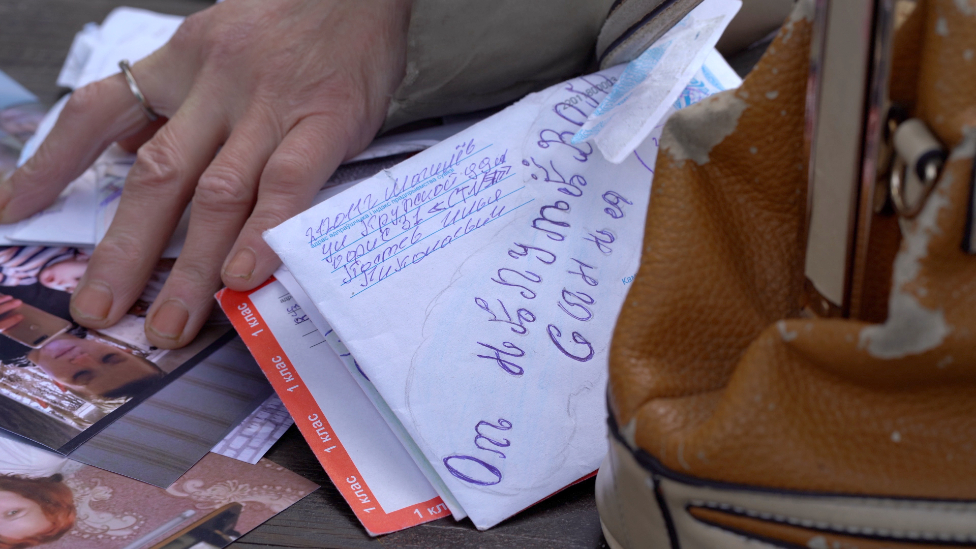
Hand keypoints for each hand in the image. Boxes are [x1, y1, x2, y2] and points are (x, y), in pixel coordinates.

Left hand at [0, 0, 410, 347]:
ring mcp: (268, 107)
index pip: (98, 111)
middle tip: (99, 308)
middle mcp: (213, 87)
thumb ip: (182, 96)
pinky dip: (264, 232)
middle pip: (156, 175)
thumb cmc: (294, 16)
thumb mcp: (218, 40)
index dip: (52, 164)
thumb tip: (141, 144)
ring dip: (192, 266)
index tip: (14, 211)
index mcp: (180, 63)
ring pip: (217, 193)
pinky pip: (286, 183)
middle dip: (124, 250)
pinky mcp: (325, 121)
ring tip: (173, 324)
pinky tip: (246, 276)